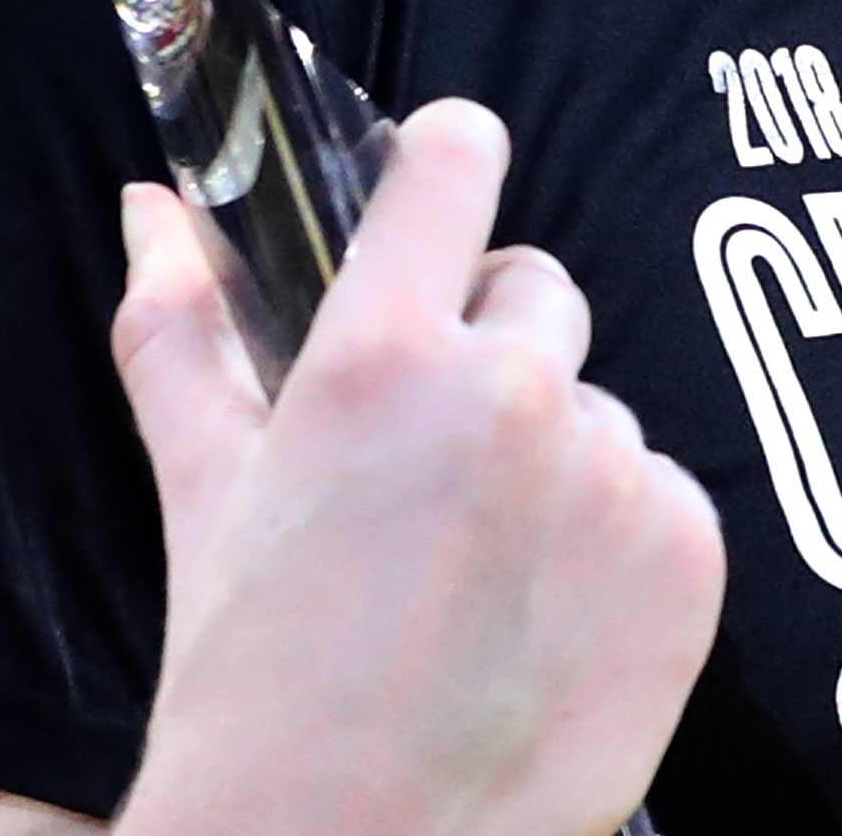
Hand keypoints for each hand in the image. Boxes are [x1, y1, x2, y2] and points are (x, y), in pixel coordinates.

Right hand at [110, 100, 723, 835]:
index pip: (458, 157)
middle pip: (536, 287)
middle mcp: (513, 392)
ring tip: (476, 571)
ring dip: (552, 456)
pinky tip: (543, 620)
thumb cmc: (248, 685)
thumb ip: (181, 331)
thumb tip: (152, 205)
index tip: (432, 198)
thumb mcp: (203, 495)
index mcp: (383, 356)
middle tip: (427, 463)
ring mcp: (613, 474)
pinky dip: (616, 542)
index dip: (444, 166)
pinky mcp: (689, 556)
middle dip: (487, 346)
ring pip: (596, 404)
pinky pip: (662, 495)